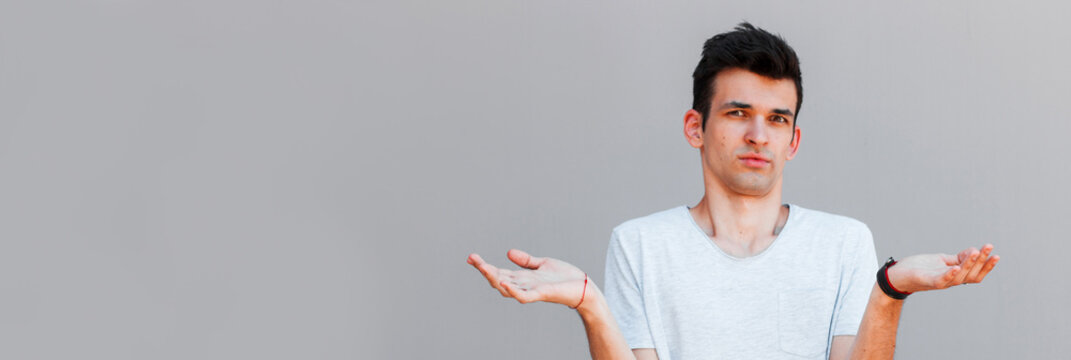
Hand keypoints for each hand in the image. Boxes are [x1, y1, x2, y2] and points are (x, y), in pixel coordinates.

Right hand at [467, 249, 589, 307]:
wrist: (584, 288)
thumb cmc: (565, 278)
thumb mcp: (543, 264)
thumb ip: (526, 261)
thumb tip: (508, 252)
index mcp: (523, 278)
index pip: (499, 272)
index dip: (485, 266)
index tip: (471, 257)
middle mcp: (524, 285)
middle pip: (498, 279)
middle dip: (484, 270)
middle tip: (472, 259)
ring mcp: (531, 291)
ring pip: (507, 288)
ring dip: (494, 278)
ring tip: (483, 268)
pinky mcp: (542, 294)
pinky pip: (523, 296)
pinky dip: (512, 290)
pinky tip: (503, 282)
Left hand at [887, 244, 999, 293]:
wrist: (898, 275)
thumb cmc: (920, 268)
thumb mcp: (941, 260)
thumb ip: (957, 258)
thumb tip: (974, 251)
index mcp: (955, 275)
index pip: (975, 273)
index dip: (986, 266)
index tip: (995, 254)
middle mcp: (950, 281)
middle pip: (971, 274)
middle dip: (982, 261)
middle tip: (989, 248)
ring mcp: (939, 282)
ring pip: (959, 277)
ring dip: (968, 264)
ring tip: (975, 253)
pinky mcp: (927, 281)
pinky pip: (941, 280)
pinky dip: (950, 274)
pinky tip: (956, 267)